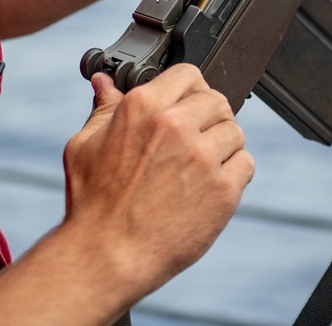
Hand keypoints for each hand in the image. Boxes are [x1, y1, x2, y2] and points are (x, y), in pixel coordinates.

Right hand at [61, 64, 254, 301]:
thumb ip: (104, 109)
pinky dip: (234, 173)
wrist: (107, 257)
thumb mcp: (85, 146)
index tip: (187, 104)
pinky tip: (211, 185)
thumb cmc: (92, 204)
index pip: (188, 74)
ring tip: (199, 166)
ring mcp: (203, 158)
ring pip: (234, 132)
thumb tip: (105, 83)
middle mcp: (176, 126)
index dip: (189, 89)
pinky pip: (246, 164)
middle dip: (208, 117)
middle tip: (194, 139)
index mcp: (143, 107)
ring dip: (222, 145)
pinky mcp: (223, 190)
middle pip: (217, 101)